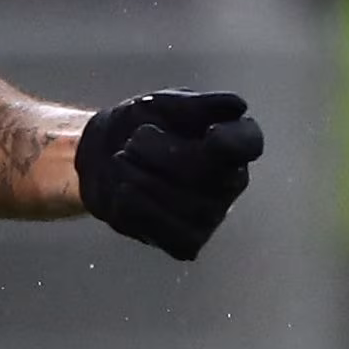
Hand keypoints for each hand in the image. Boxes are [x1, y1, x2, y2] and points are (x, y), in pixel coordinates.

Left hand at [75, 89, 263, 260]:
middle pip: (205, 172)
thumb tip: (236, 105)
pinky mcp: (186, 242)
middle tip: (133, 141)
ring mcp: (211, 216)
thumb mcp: (161, 105)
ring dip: (137, 176)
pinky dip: (133, 205)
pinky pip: (163, 229)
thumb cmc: (140, 125)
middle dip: (157, 152)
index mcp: (232, 143)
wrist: (99, 156)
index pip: (248, 145)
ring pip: (181, 203)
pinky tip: (123, 189)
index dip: (232, 142)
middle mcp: (230, 182)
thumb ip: (195, 105)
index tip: (210, 133)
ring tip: (122, 161)